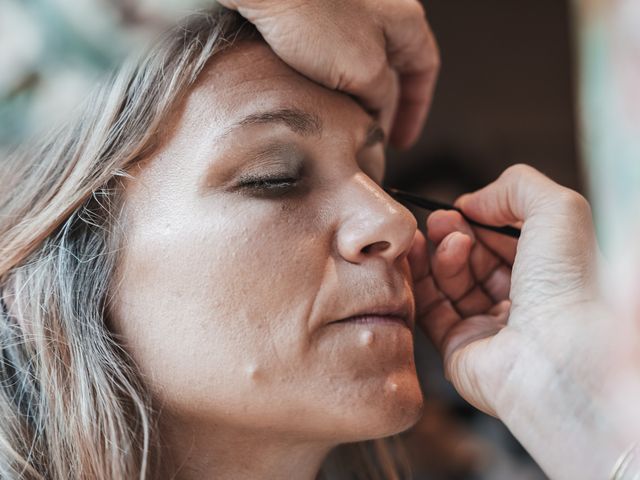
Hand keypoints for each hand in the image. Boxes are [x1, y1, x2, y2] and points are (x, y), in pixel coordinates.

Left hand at [217, 0, 439, 148]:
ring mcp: (345, 12)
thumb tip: (376, 111)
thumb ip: (380, 97)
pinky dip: (326, 82)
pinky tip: (313, 98)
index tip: (400, 139)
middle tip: (363, 137)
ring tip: (337, 122)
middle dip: (378, 108)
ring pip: (357, 66)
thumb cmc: (313, 15)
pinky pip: (327, 57)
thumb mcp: (364, 71)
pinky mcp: (312, 16)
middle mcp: (379, 12)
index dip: (415, 109)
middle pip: (389, 70)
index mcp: (404, 20)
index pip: (423, 68)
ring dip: (350, 97)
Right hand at [409, 164, 639, 478]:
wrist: (559, 357)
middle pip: (476, 260)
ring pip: (451, 283)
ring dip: (439, 253)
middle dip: (454, 234)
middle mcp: (522, 303)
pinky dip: (418, 279)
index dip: (482, 220)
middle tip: (439, 221)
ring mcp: (490, 328)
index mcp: (551, 274)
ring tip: (435, 238)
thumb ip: (516, 186)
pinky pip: (431, 310)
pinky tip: (414, 254)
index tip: (462, 207)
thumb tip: (473, 202)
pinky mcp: (460, 349)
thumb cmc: (570, 284)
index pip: (506, 242)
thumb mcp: (557, 209)